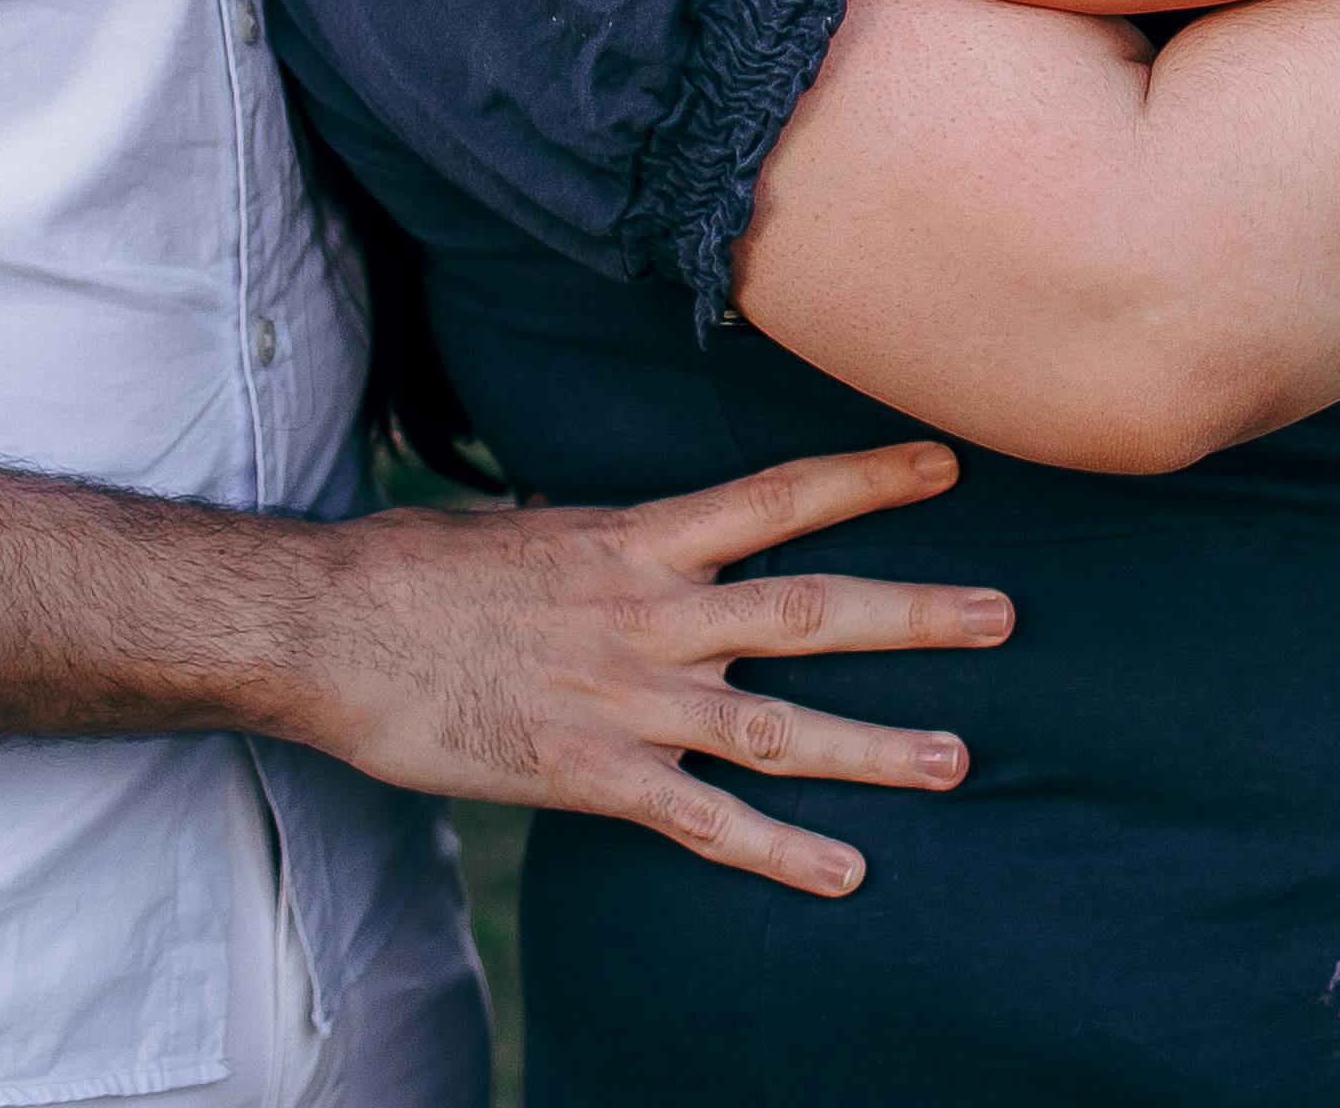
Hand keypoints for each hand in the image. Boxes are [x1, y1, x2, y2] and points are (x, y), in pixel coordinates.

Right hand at [282, 443, 1013, 895]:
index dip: (866, 478)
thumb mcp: (528, 527)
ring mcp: (633, 699)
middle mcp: (654, 614)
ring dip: (878, 746)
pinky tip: (846, 875)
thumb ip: (605, 540)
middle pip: (813, 609)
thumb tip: (640, 533)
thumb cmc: (418, 575)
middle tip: (1006, 615)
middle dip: (917, 613)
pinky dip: (782, 854)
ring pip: (782, 725)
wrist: (333, 632)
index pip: (777, 496)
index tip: (947, 464)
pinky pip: (709, 825)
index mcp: (638, 540)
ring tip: (959, 760)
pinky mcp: (597, 777)